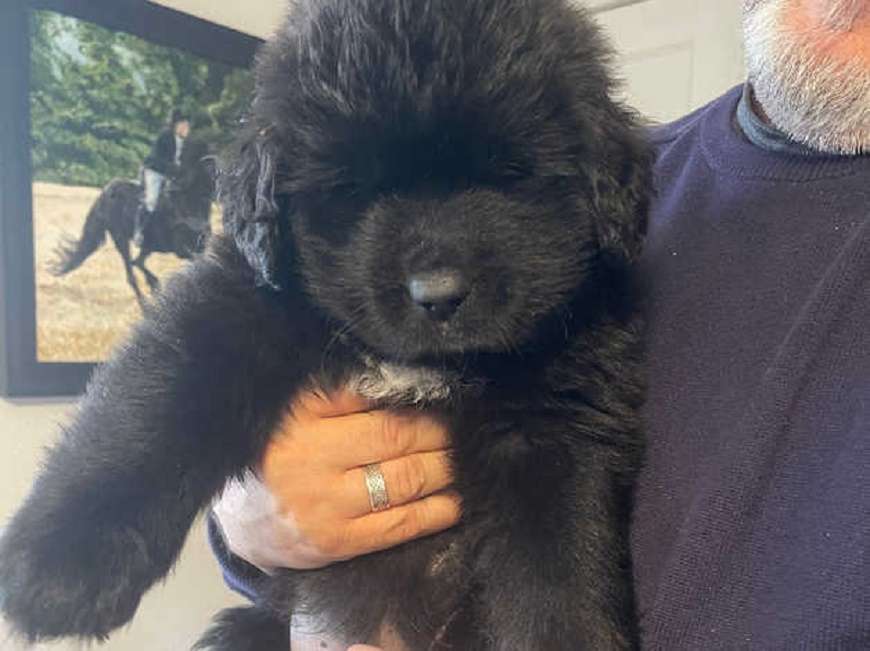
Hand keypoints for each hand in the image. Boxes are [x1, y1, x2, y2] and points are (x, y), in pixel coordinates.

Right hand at [212, 389, 458, 570]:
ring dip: (444, 470)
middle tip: (465, 430)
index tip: (447, 400)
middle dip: (439, 436)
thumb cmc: (278, 452)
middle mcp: (313, 464)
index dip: (419, 405)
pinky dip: (434, 513)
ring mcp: (326, 508)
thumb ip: (344, 395)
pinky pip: (397, 527)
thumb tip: (405, 383)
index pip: (376, 409)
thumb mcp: (297, 412)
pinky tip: (455, 501)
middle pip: (395, 444)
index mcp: (303, 422)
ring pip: (403, 484)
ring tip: (464, 459)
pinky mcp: (337, 544)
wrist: (242, 519)